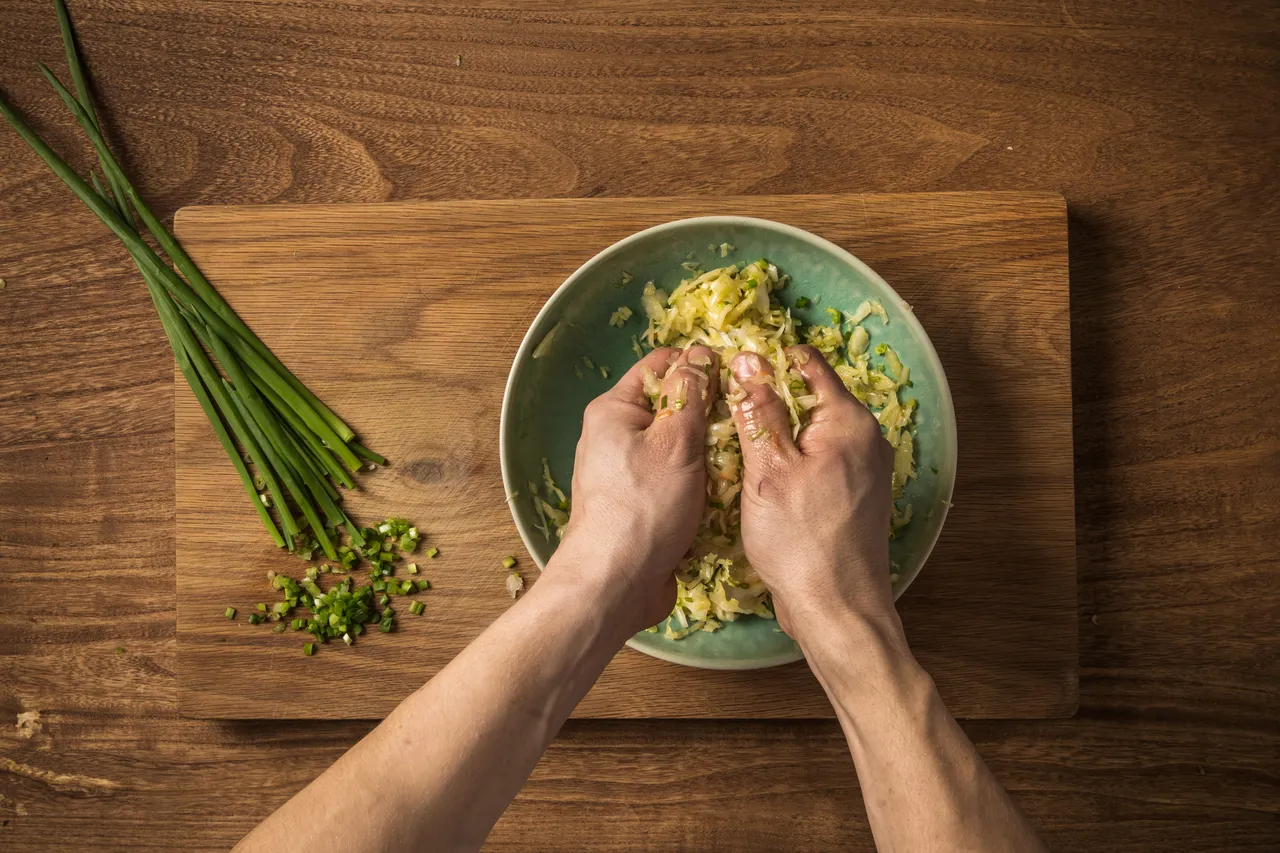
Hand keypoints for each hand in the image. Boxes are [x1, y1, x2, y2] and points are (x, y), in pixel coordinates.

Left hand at [549, 345, 718, 634]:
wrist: (615, 584)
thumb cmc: (644, 507)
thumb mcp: (675, 440)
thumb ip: (691, 393)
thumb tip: (701, 353)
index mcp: (614, 410)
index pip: (661, 365)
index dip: (701, 365)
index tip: (739, 379)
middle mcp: (615, 437)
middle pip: (673, 408)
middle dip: (711, 415)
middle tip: (746, 424)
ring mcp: (628, 474)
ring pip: (680, 448)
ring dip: (710, 455)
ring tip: (741, 460)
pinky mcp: (642, 506)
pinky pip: (678, 482)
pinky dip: (701, 485)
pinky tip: (726, 494)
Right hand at [728, 345, 896, 642]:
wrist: (838, 609)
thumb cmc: (802, 541)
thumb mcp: (768, 469)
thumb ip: (759, 410)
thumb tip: (747, 359)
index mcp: (850, 422)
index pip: (808, 365)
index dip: (768, 362)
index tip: (732, 369)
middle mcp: (866, 439)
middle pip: (809, 400)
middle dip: (769, 402)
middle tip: (725, 415)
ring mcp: (864, 470)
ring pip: (811, 434)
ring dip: (777, 437)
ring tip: (738, 449)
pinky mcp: (855, 496)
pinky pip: (818, 462)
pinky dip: (791, 464)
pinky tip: (763, 482)